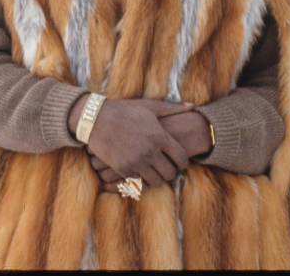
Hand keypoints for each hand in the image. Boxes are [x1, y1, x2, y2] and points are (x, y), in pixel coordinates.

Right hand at [87, 109, 212, 191]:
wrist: (97, 119)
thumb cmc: (125, 110)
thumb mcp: (149, 106)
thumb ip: (172, 107)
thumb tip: (192, 105)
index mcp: (159, 136)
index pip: (181, 158)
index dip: (184, 162)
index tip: (180, 161)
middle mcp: (150, 152)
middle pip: (170, 173)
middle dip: (171, 171)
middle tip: (168, 166)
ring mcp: (137, 162)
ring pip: (156, 181)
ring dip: (157, 177)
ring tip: (155, 170)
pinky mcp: (124, 170)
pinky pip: (140, 184)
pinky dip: (143, 180)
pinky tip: (142, 172)